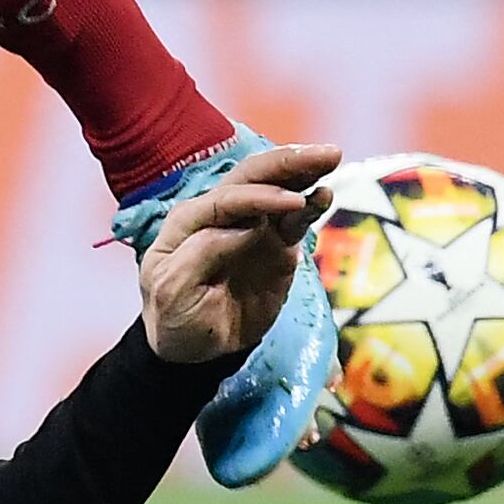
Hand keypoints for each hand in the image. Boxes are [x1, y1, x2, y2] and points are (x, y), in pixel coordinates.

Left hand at [138, 138, 338, 366]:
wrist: (194, 350)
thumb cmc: (174, 316)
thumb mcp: (173, 290)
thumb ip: (202, 253)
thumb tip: (249, 227)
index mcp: (189, 220)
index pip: (227, 198)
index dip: (259, 197)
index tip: (291, 202)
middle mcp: (221, 215)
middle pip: (254, 177)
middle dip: (287, 162)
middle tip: (323, 153)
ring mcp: (252, 227)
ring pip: (278, 190)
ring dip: (304, 172)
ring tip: (331, 158)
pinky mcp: (275, 246)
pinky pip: (294, 220)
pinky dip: (310, 205)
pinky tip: (325, 194)